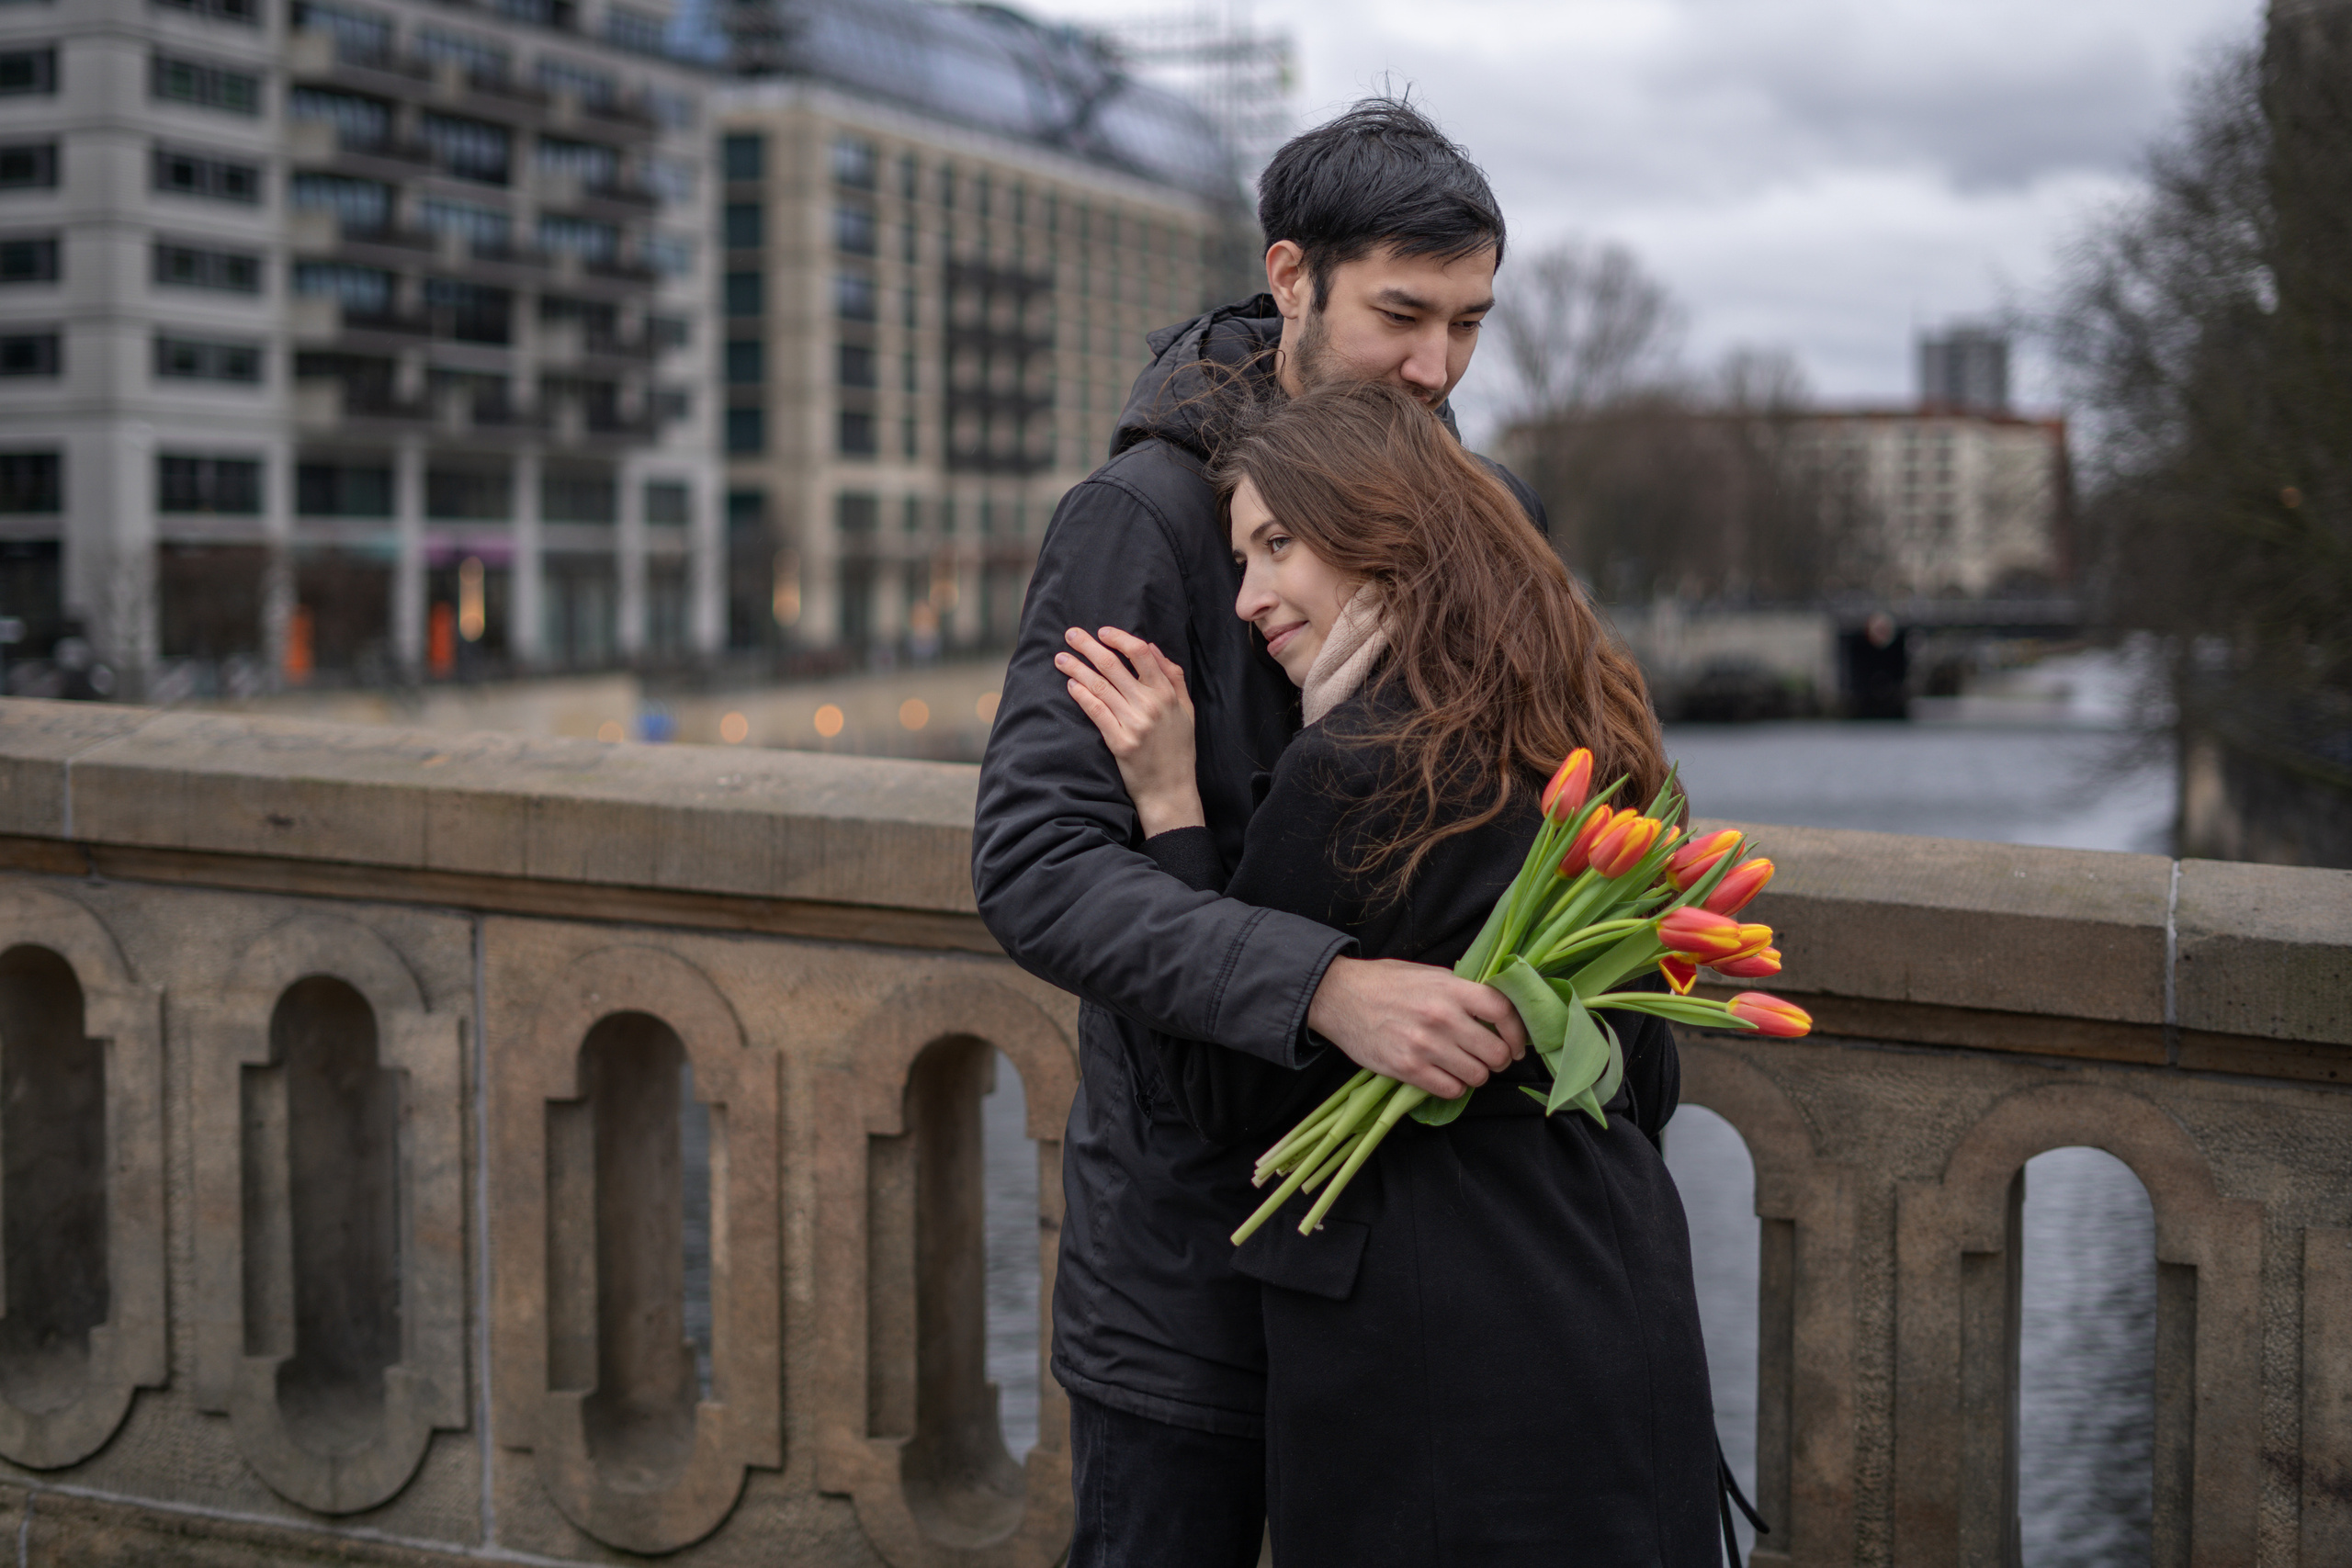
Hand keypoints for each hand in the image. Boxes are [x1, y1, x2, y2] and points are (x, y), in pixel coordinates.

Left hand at [1057, 626, 1204, 836]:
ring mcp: (1134, 724)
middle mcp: (1150, 705)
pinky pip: (1096, 712)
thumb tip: (1152, 648)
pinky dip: (1081, 695)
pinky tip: (1070, 685)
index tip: (1102, 632)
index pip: (1140, 653)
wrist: (1171, 790)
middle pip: (1113, 666)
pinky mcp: (1119, 742)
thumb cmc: (1178, 749)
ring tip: (1061, 658)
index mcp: (1166, 694)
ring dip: (1077, 669)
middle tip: (1071, 634)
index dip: (1118, 638)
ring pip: (1100, 686)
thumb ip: (1173, 677)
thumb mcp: (1186, 710)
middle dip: (1088, 646)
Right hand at [1306, 957, 1528, 1099]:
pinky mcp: (1407, 1068)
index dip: (1517, 1031)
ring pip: (1477, 1075)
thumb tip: (1494, 1009)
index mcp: (1449, 988)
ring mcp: (1424, 1045)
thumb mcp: (1427, 973)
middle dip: (1499, 1059)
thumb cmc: (1384, 982)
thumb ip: (1460, 990)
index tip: (1517, 1042)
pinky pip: (1451, 1089)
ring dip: (1477, 1075)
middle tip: (1492, 1058)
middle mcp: (1441, 1017)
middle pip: (1495, 1051)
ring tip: (1466, 1067)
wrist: (1338, 996)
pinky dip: (1455, 1087)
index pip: (1502, 1011)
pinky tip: (1446, 1077)